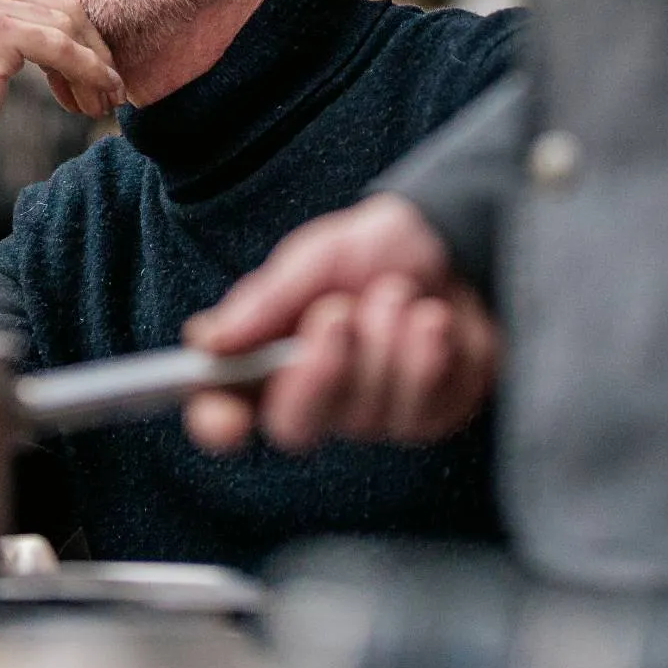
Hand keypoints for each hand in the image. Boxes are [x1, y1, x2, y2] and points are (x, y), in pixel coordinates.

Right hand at [0, 0, 117, 284]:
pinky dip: (90, 71)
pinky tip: (102, 92)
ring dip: (94, 67)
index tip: (97, 73)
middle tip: (110, 90)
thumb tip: (76, 24)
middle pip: (59, 8)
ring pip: (66, 28)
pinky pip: (61, 48)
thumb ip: (10, 19)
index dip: (77, 37)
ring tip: (104, 102)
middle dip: (92, 51)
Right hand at [182, 193, 499, 452]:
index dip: (218, 423)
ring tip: (399, 294)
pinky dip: (430, 353)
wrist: (458, 242)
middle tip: (339, 312)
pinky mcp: (432, 416)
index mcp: (271, 358)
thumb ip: (268, 299)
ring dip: (385, 341)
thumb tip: (210, 342)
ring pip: (367, 415)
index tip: (227, 420)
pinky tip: (434, 320)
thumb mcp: (318, 257)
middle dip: (320, 368)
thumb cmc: (377, 251)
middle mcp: (318, 397)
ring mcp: (375, 415)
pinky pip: (424, 409)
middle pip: (295, 425)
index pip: (225, 411)